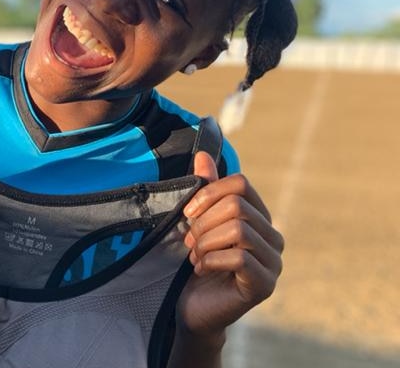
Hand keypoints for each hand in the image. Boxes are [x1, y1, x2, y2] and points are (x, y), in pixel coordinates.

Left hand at [177, 151, 283, 337]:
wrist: (191, 308)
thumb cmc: (194, 263)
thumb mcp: (196, 222)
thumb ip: (203, 190)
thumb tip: (203, 154)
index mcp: (258, 217)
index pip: (240, 184)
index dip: (208, 193)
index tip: (188, 213)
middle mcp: (273, 237)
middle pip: (237, 206)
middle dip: (203, 222)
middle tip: (189, 241)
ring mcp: (273, 262)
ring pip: (239, 229)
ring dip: (206, 241)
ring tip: (195, 255)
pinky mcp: (265, 284)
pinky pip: (239, 257)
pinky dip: (212, 260)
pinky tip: (201, 270)